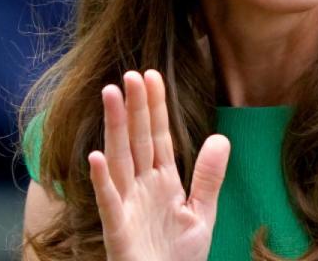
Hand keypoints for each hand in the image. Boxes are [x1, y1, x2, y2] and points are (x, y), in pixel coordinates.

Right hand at [89, 70, 229, 260]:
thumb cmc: (177, 257)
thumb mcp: (201, 214)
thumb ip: (208, 177)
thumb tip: (221, 139)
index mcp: (162, 181)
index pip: (158, 136)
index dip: (155, 107)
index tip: (151, 76)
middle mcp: (141, 187)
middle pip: (137, 140)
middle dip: (134, 108)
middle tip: (131, 75)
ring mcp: (127, 206)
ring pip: (119, 160)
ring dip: (114, 128)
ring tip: (111, 95)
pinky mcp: (117, 230)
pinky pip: (108, 202)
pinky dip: (101, 180)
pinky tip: (96, 157)